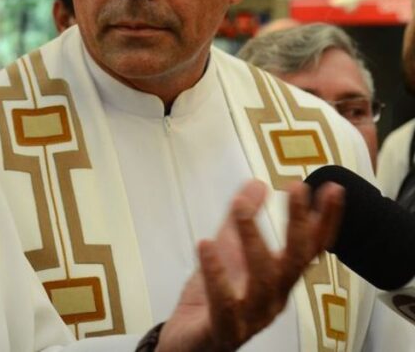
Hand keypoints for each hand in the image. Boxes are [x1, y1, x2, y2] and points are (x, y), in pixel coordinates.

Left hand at [157, 179, 343, 351]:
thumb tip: (257, 184)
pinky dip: (216, 274)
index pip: (309, 249)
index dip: (324, 221)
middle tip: (296, 190)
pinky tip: (206, 245)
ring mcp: (250, 317)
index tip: (332, 189)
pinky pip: (224, 304)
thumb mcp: (227, 249)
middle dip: (298, 226)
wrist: (187, 342)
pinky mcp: (222, 330)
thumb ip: (242, 217)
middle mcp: (272, 300)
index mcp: (278, 281)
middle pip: (293, 262)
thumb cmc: (212, 300)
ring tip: (240, 209)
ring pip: (262, 282)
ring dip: (253, 242)